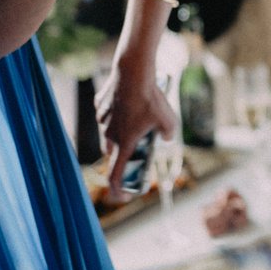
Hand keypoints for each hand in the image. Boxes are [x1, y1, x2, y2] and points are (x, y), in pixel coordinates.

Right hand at [95, 60, 176, 195]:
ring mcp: (103, 119)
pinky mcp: (100, 105)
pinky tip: (128, 105)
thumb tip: (166, 139)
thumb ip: (168, 135)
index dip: (118, 190)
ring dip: (119, 135)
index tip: (122, 196)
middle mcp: (109, 134)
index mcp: (124, 143)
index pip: (115, 175)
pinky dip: (116, 115)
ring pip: (109, 133)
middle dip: (123, 155)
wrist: (133, 73)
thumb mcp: (169, 121)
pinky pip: (107, 114)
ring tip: (135, 124)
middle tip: (136, 151)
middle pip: (114, 153)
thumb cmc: (151, 99)